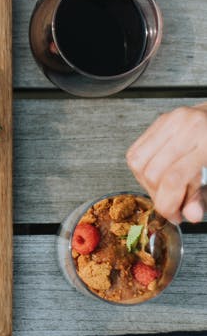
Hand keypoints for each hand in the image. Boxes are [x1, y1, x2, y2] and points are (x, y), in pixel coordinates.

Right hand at [126, 105, 206, 223]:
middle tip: (170, 204)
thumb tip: (190, 215)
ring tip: (164, 188)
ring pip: (138, 162)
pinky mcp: (160, 120)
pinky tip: (158, 174)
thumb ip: (202, 196)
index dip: (168, 204)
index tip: (174, 215)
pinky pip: (136, 150)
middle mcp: (185, 128)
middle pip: (153, 172)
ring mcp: (170, 120)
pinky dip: (143, 169)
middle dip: (158, 196)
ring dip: (147, 183)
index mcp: (206, 142)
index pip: (173, 179)